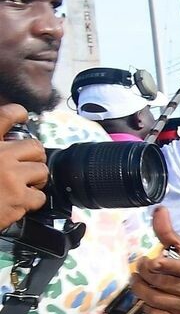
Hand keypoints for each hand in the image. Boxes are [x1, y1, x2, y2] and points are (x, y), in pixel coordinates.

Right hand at [0, 105, 48, 229]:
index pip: (6, 116)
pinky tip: (17, 201)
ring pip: (41, 171)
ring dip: (34, 179)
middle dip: (33, 157)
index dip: (17, 113)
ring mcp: (10, 177)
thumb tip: (4, 141)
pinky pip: (39, 196)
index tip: (21, 115)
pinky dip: (31, 201)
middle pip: (34, 147)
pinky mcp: (18, 199)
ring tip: (21, 184)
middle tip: (24, 165)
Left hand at [133, 208, 179, 313]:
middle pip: (160, 283)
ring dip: (139, 290)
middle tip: (136, 269)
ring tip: (136, 282)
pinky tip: (146, 299)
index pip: (178, 268)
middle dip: (142, 275)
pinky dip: (146, 307)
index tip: (149, 261)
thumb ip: (168, 232)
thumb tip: (159, 209)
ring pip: (154, 299)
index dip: (160, 265)